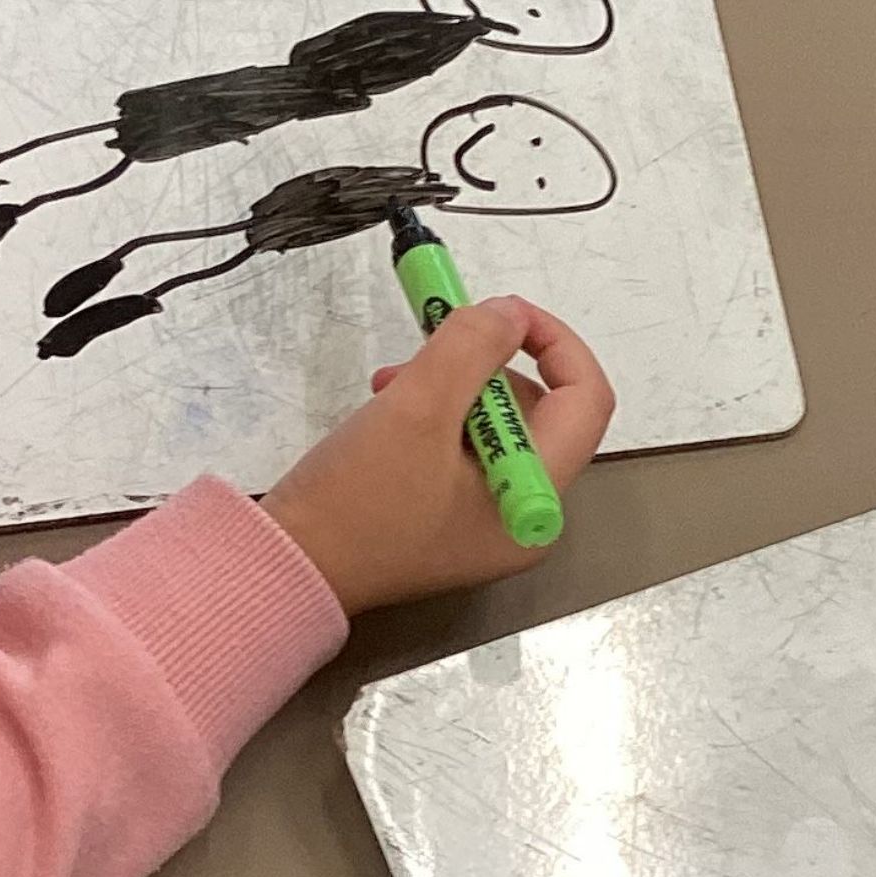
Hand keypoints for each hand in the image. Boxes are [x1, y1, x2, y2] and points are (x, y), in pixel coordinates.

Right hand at [262, 296, 613, 617]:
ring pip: (496, 427)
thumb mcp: (417, 407)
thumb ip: (472, 347)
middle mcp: (524, 517)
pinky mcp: (448, 521)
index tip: (501, 308)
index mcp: (537, 501)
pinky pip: (464, 452)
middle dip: (489, 366)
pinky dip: (435, 418)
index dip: (553, 341)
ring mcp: (485, 523)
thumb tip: (510, 313)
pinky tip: (388, 408)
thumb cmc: (356, 500)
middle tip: (435, 344)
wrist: (289, 568)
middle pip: (540, 412)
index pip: (586, 401)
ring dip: (454, 387)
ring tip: (395, 381)